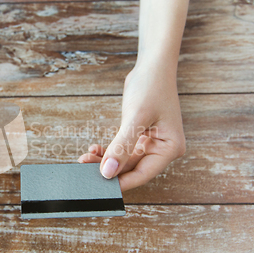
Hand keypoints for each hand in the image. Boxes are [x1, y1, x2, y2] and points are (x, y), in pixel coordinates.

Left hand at [78, 64, 185, 190]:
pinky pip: (122, 151)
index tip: (99, 186)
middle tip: (84, 168)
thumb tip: (108, 172)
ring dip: (105, 160)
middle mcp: (163, 149)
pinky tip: (95, 148)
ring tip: (85, 157)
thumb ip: (121, 146)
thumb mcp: (135, 117)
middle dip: (108, 169)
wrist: (152, 66)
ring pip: (124, 161)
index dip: (120, 182)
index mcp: (170, 148)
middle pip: (132, 169)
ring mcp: (152, 143)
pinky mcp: (140, 137)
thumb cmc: (151, 87)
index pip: (143, 174)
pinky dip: (109, 151)